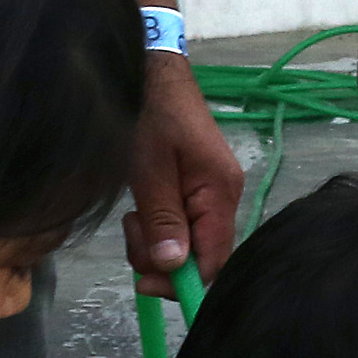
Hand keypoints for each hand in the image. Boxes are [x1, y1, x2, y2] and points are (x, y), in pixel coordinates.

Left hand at [125, 47, 241, 294]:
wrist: (152, 74)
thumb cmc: (150, 115)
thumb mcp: (149, 170)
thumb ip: (162, 220)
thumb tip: (173, 268)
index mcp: (220, 192)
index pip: (214, 260)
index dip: (182, 283)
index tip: (144, 283)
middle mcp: (225, 198)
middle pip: (201, 257)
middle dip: (162, 259)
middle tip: (132, 231)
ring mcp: (212, 195)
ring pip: (188, 245)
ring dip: (155, 243)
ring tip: (133, 214)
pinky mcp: (197, 191)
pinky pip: (182, 226)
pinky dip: (158, 227)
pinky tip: (141, 208)